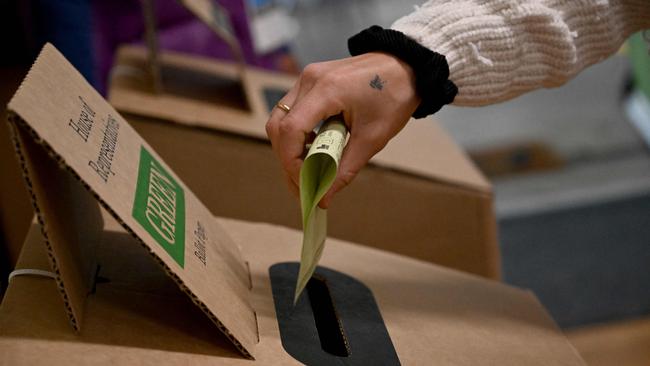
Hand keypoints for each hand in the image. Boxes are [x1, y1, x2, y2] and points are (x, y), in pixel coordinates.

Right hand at [265, 52, 419, 207]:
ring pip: (280, 120)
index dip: (291, 163)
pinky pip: (292, 112)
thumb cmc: (394, 97)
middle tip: (303, 187)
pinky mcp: (311, 82)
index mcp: (326, 90)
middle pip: (278, 126)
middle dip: (287, 160)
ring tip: (308, 172)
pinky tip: (314, 150)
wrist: (406, 66)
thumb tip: (323, 198)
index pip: (290, 131)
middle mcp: (309, 80)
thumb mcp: (373, 138)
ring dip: (289, 149)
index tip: (306, 185)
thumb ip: (344, 170)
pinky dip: (297, 136)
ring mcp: (307, 78)